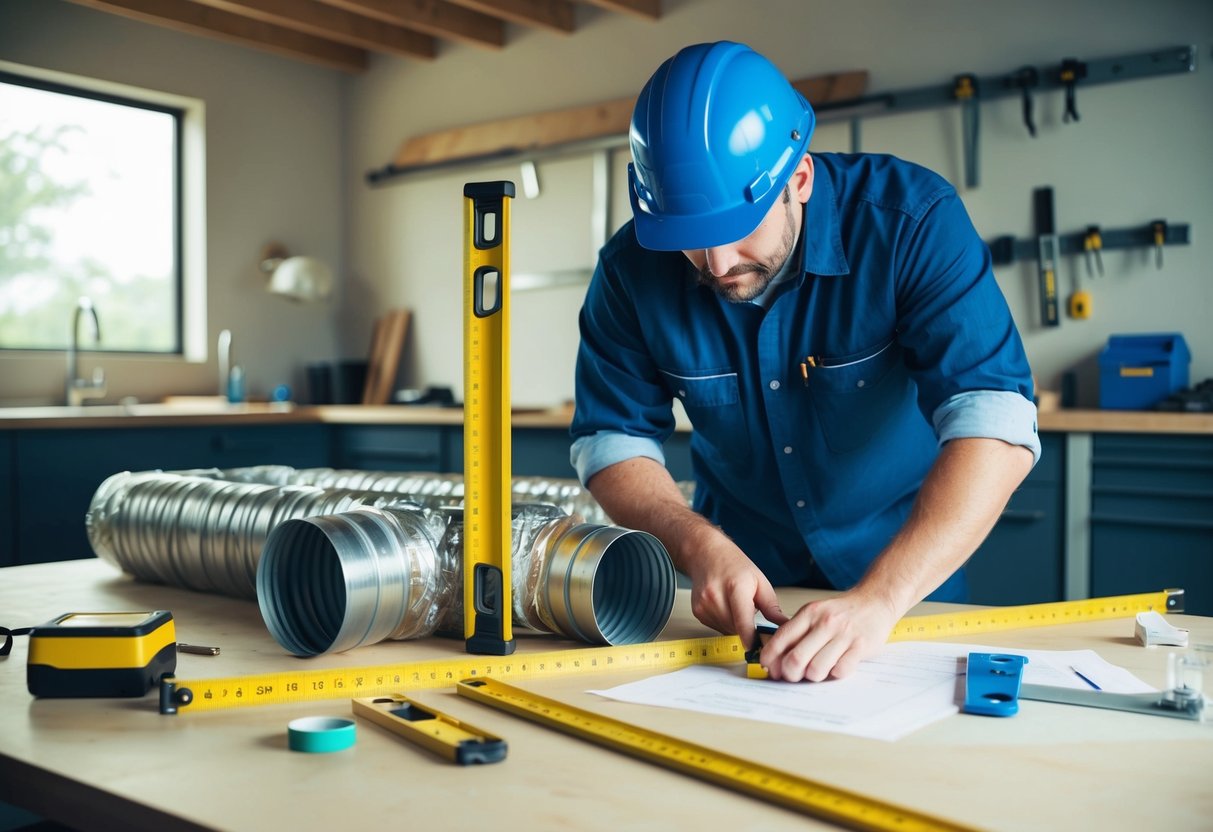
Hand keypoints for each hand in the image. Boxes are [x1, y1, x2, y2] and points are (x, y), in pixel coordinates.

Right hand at [682, 534, 787, 647]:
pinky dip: (725, 622)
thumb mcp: (760, 581)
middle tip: (751, 614)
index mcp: (735, 587)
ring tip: (736, 605)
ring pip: (726, 631)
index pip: (743, 622)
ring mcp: (704, 606)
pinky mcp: (697, 612)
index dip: (752, 639)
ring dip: (735, 626)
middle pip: (736, 629)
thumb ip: (772, 608)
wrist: (705, 554)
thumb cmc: (733, 564)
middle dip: (747, 628)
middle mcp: (715, 597)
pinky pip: (717, 627)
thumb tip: (785, 627)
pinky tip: (725, 606)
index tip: (760, 649)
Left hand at [759, 591, 899, 681]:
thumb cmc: (841, 612)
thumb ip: (797, 631)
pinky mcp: (861, 647)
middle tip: (791, 676)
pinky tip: (835, 667)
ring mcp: (844, 635)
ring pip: (817, 669)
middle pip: (796, 659)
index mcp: (809, 613)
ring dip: (812, 677)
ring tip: (816, 672)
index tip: (769, 668)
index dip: (770, 658)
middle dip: (789, 674)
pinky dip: (834, 674)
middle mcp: (825, 623)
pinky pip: (840, 671)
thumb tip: (774, 657)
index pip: (781, 639)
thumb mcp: (815, 613)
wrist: (875, 601)